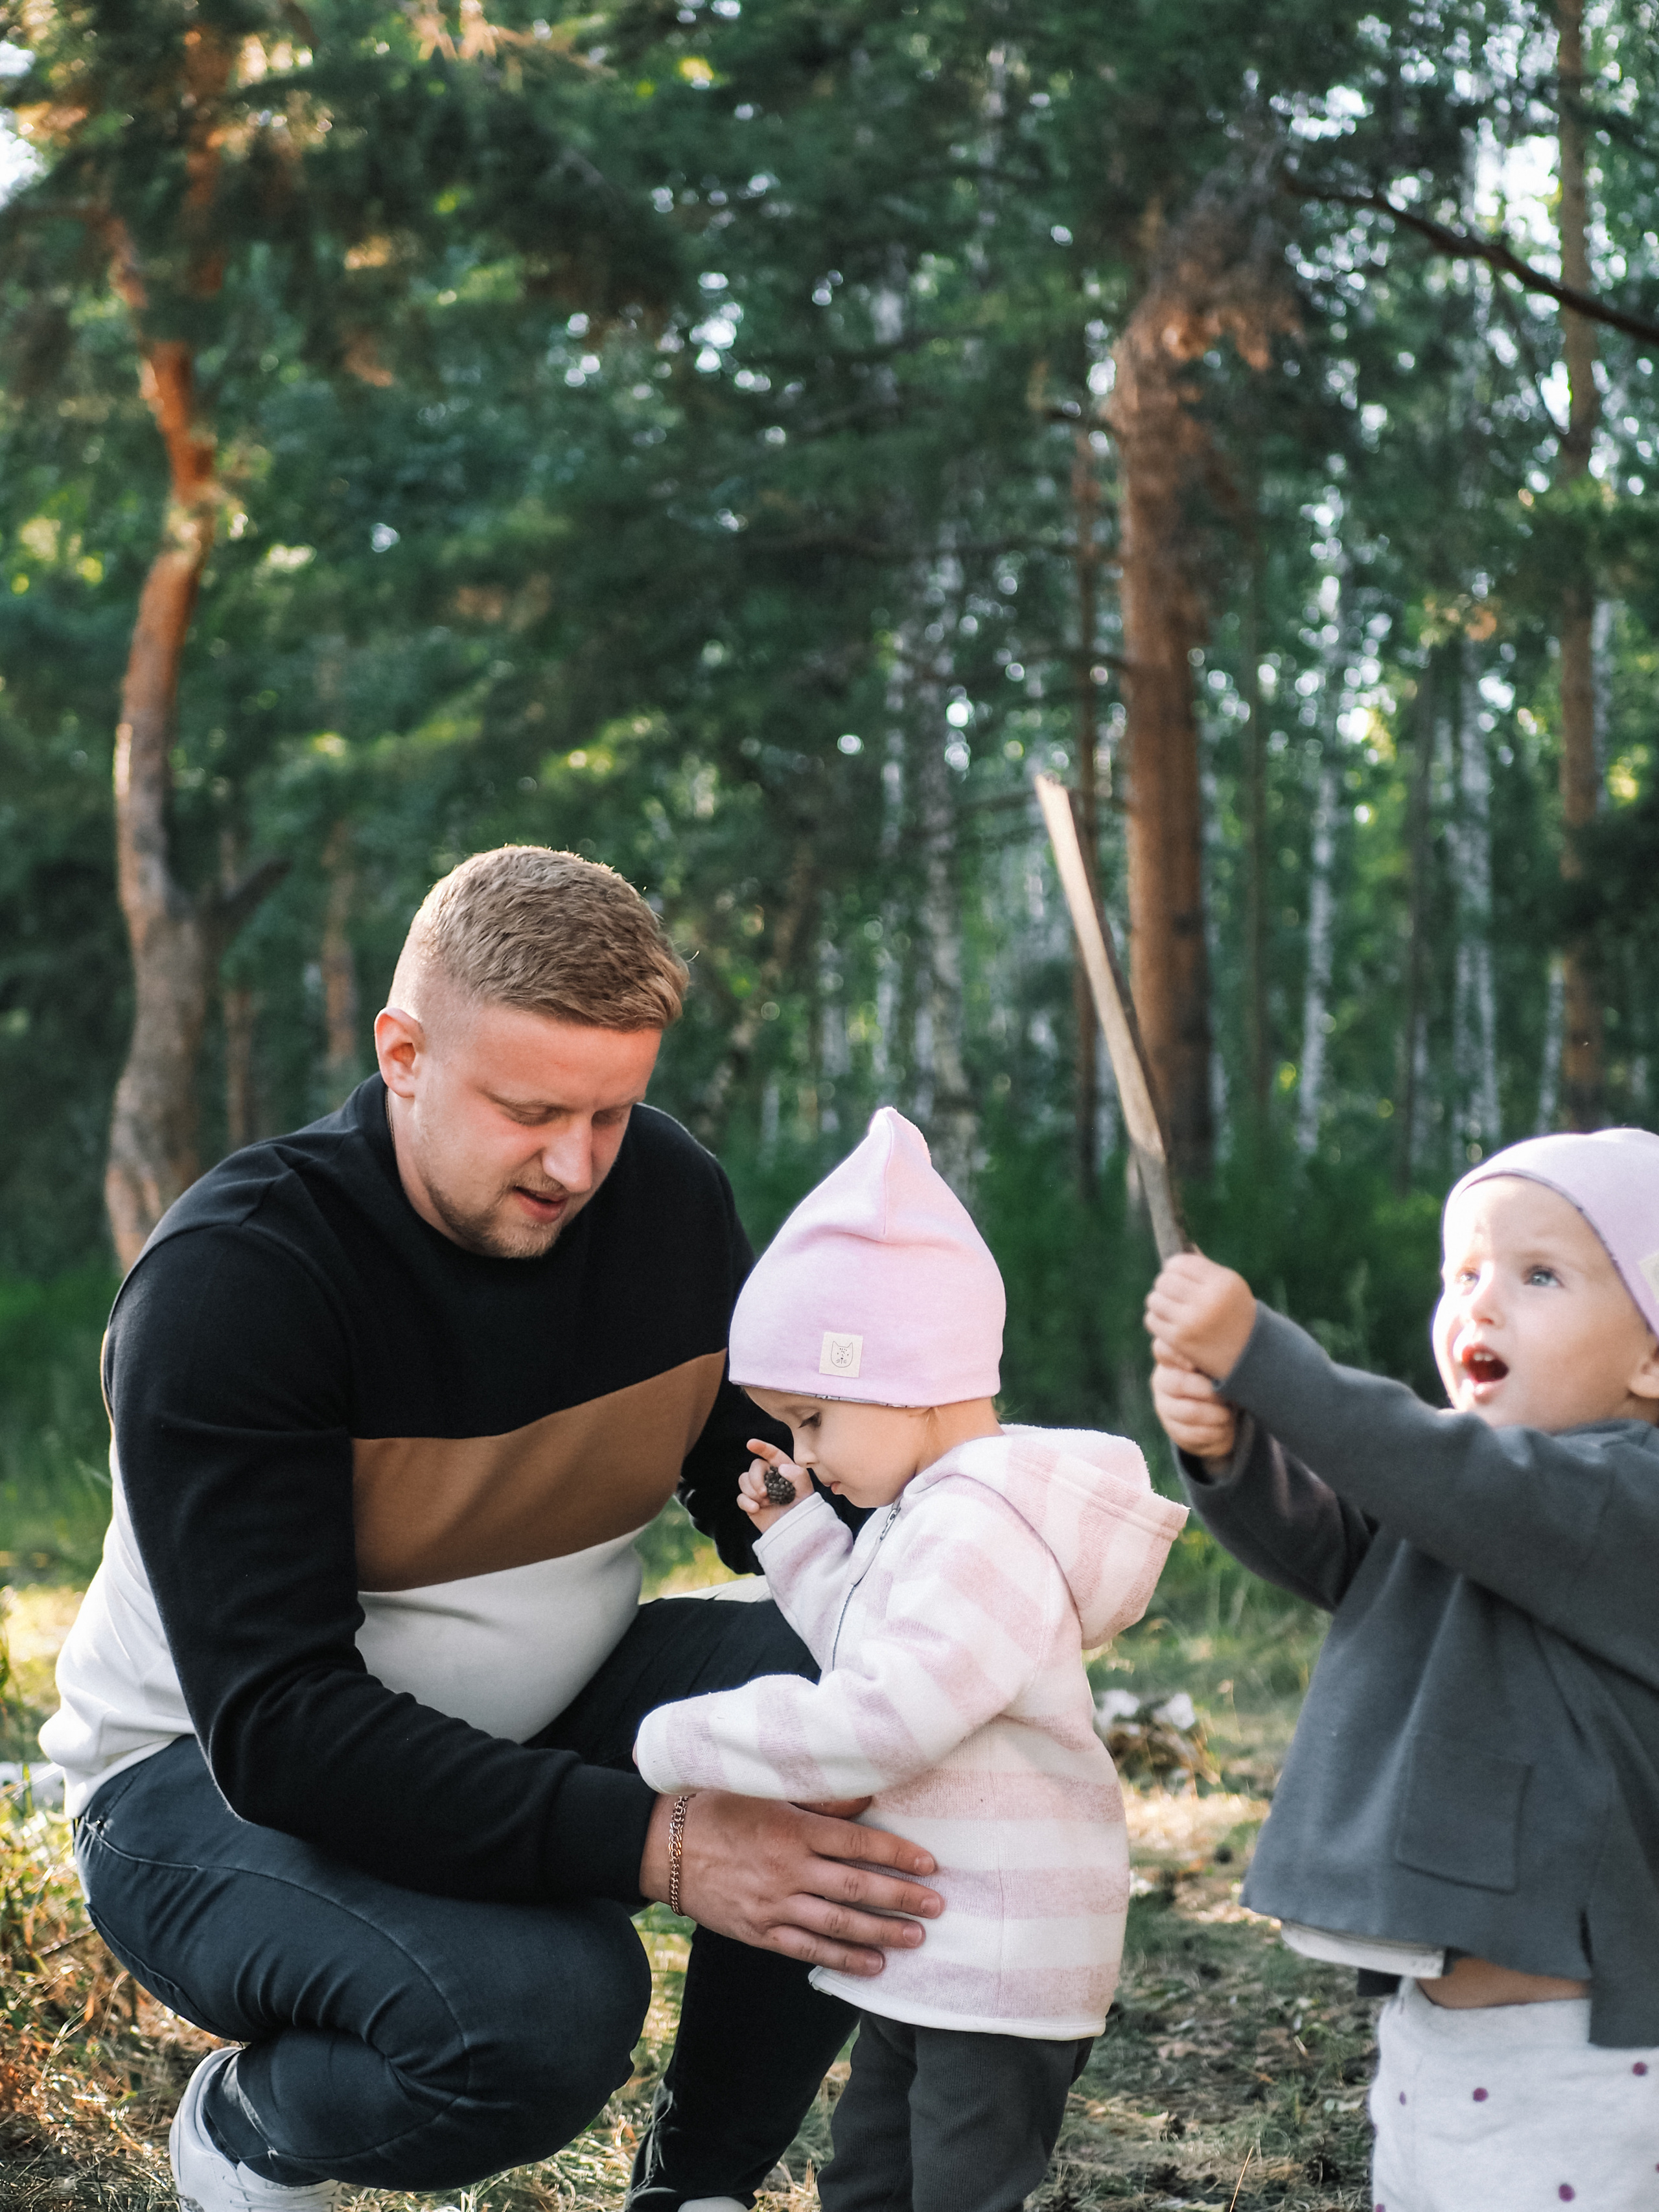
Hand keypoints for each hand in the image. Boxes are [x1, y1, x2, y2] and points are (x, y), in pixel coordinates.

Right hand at [640, 1790, 942, 1976]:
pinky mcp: (759, 1931)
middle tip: (937, 1907)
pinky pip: (808, 1950)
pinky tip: (872, 1965)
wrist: (665, 1845)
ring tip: (916, 1938)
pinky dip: (843, 1958)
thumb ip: (819, 1795)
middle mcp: (788, 1869)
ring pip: (837, 1924)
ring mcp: (773, 1905)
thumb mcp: (767, 1788)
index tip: (929, 1864)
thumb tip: (866, 1793)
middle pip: (857, 1888)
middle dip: (902, 1899)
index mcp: (793, 1828)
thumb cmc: (719, 1805)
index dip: (897, 1854)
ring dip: (881, 1933)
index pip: (858, 1843)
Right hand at [737, 1438, 807, 1533]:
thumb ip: (797, 1474)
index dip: (761, 1447)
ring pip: (743, 1480)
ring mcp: (758, 1490)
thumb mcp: (806, 1488)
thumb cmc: (803, 1507)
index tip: (750, 1444)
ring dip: (752, 1491)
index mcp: (782, 1468)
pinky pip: (740, 1497)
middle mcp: (769, 1476)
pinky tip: (756, 1509)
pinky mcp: (751, 1503)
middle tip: (764, 1493)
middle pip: (754, 1467)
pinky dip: (746, 1502)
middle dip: (756, 1478)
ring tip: (765, 1503)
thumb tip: (780, 1468)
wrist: (795, 1529)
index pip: (771, 1453)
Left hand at [1144, 1251, 1256, 1380]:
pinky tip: (1171, 1323)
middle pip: (1163, 1281)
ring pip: (1154, 1299)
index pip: (1180, 1263)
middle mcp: (1207, 1300)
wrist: (1249, 1356)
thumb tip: (1185, 1245)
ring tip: (1172, 1309)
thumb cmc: (1236, 1315)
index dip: (1174, 1268)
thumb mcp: (1230, 1287)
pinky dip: (1157, 1320)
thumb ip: (1206, 1268)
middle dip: (1165, 1286)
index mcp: (1222, 1282)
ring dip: (1159, 1303)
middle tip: (1174, 1295)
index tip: (1178, 1276)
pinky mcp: (1179, 1339)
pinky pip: (1152, 1320)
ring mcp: (1192, 1321)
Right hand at [1151, 1357, 1238, 1469]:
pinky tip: (1225, 1427)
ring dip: (1216, 1414)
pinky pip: (1194, 1434)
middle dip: (1208, 1391)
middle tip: (1227, 1395)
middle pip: (1178, 1384)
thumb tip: (1223, 1361)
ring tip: (1229, 1413)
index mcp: (1172, 1359)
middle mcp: (1163, 1381)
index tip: (1194, 1365)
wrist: (1216, 1416)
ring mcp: (1165, 1407)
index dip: (1175, 1355)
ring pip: (1190, 1412)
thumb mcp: (1214, 1366)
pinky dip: (1215, 1431)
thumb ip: (1213, 1359)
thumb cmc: (1217, 1381)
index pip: (1163, 1350)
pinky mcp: (1173, 1430)